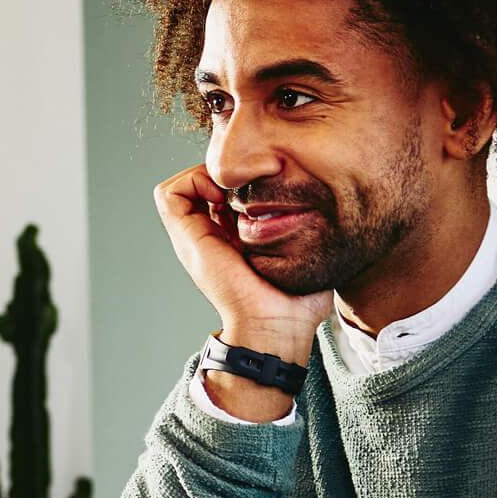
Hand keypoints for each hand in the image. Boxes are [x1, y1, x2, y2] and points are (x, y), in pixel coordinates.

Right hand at [154, 165, 330, 362]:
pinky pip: (169, 194)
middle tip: (251, 181)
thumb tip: (326, 211)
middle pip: (202, 184)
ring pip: (182, 185)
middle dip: (225, 172)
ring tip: (234, 187)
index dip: (242, 178)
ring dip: (205, 175)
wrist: (275, 324)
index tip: (267, 185)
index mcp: (232, 238)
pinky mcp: (187, 236)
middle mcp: (209, 234)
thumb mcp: (302, 253)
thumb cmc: (296, 299)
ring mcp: (194, 235)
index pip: (225, 192)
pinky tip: (222, 195)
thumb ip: (305, 234)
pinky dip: (193, 183)